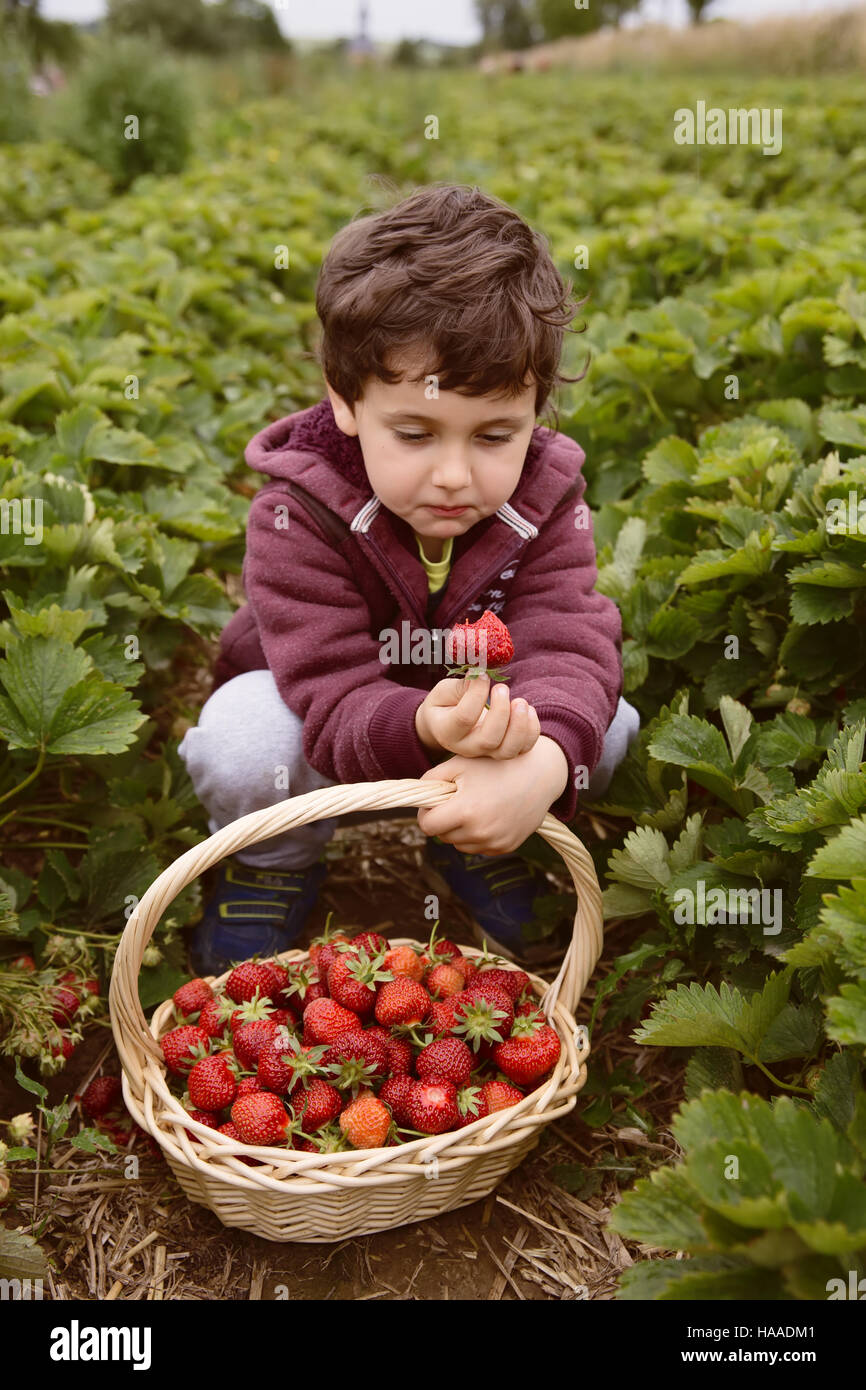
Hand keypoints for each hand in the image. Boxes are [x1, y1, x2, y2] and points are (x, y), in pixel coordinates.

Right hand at [415, 674, 540, 759]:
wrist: (447, 726)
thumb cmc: (445, 704)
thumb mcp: (444, 692)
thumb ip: (461, 686)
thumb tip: (480, 676)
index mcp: (447, 731)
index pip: (464, 718)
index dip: (476, 694)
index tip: (483, 675)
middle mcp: (467, 747)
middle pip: (489, 739)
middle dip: (501, 712)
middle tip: (502, 687)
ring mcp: (487, 752)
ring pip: (508, 750)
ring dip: (520, 725)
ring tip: (520, 701)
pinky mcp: (504, 750)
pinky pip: (523, 748)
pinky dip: (531, 730)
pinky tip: (528, 710)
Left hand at [417, 736, 569, 854]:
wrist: (540, 774)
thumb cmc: (496, 764)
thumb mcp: (460, 764)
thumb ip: (431, 779)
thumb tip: (418, 797)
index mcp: (466, 811)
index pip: (428, 825)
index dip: (426, 812)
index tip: (433, 801)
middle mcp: (480, 832)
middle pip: (442, 836)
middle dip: (443, 820)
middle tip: (456, 799)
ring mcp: (495, 842)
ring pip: (459, 844)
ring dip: (459, 830)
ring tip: (473, 805)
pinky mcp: (506, 847)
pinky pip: (478, 847)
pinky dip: (476, 835)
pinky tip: (487, 814)